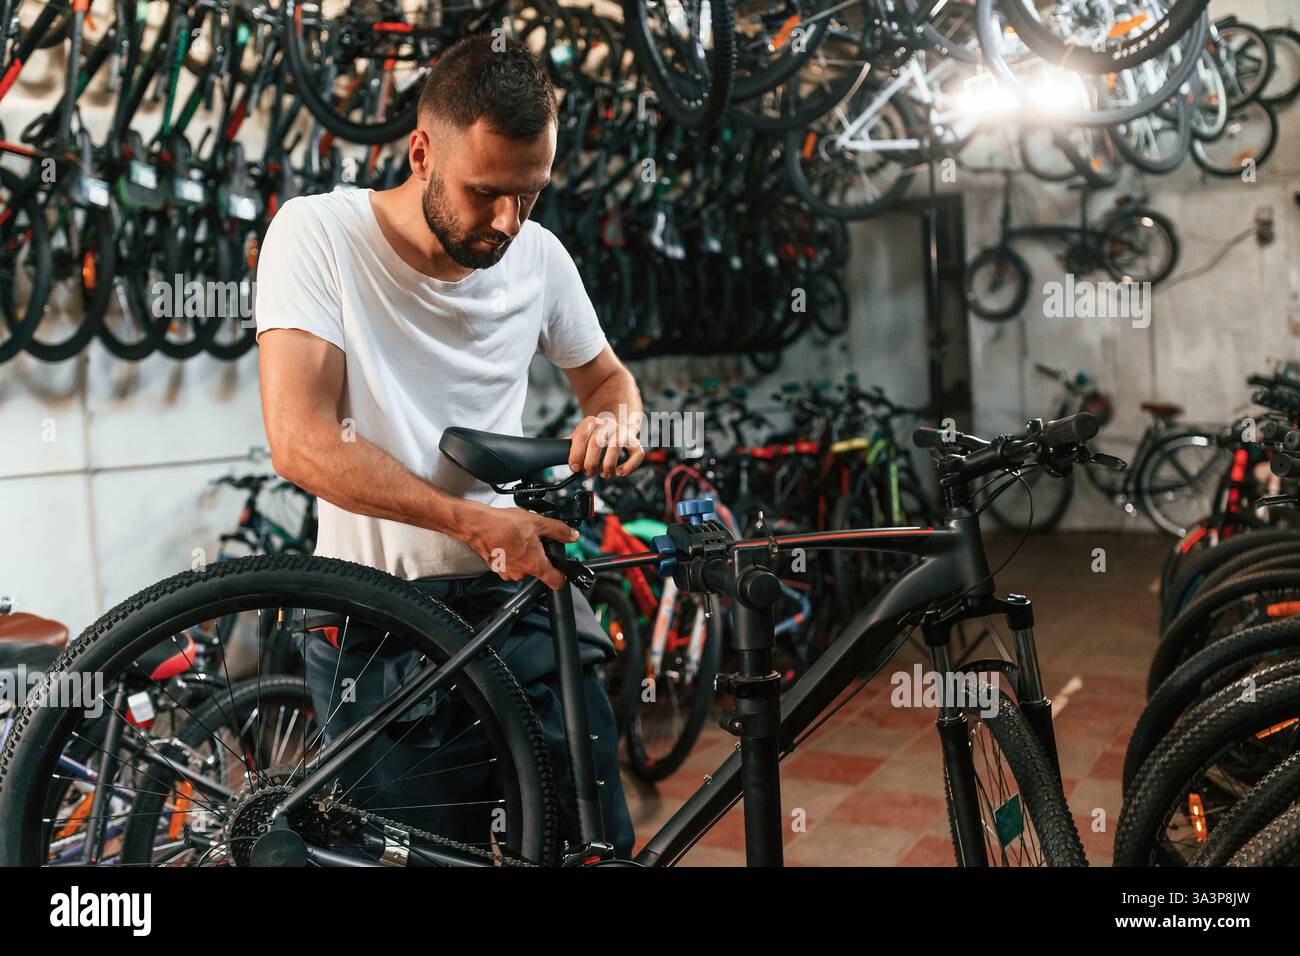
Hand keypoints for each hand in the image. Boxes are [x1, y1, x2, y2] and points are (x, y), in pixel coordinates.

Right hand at [460, 502, 576, 590]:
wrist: (478, 525)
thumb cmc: (503, 526)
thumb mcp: (538, 523)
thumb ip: (558, 530)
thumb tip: (571, 535)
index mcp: (535, 565)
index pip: (556, 582)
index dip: (563, 577)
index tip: (563, 572)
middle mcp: (521, 573)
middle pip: (538, 570)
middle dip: (539, 557)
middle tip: (535, 541)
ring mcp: (507, 572)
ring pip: (523, 566)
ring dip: (524, 555)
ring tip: (519, 538)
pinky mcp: (496, 568)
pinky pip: (509, 564)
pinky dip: (511, 555)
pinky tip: (508, 541)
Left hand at [567, 414, 645, 478]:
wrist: (617, 417)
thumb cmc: (596, 433)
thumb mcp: (581, 435)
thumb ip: (571, 444)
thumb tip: (557, 454)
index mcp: (591, 422)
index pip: (581, 436)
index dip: (576, 453)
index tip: (574, 467)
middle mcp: (607, 425)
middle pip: (597, 442)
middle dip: (590, 462)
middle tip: (588, 472)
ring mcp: (622, 432)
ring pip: (616, 446)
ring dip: (607, 464)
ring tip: (603, 473)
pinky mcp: (634, 442)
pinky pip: (636, 454)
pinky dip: (629, 466)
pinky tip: (619, 473)